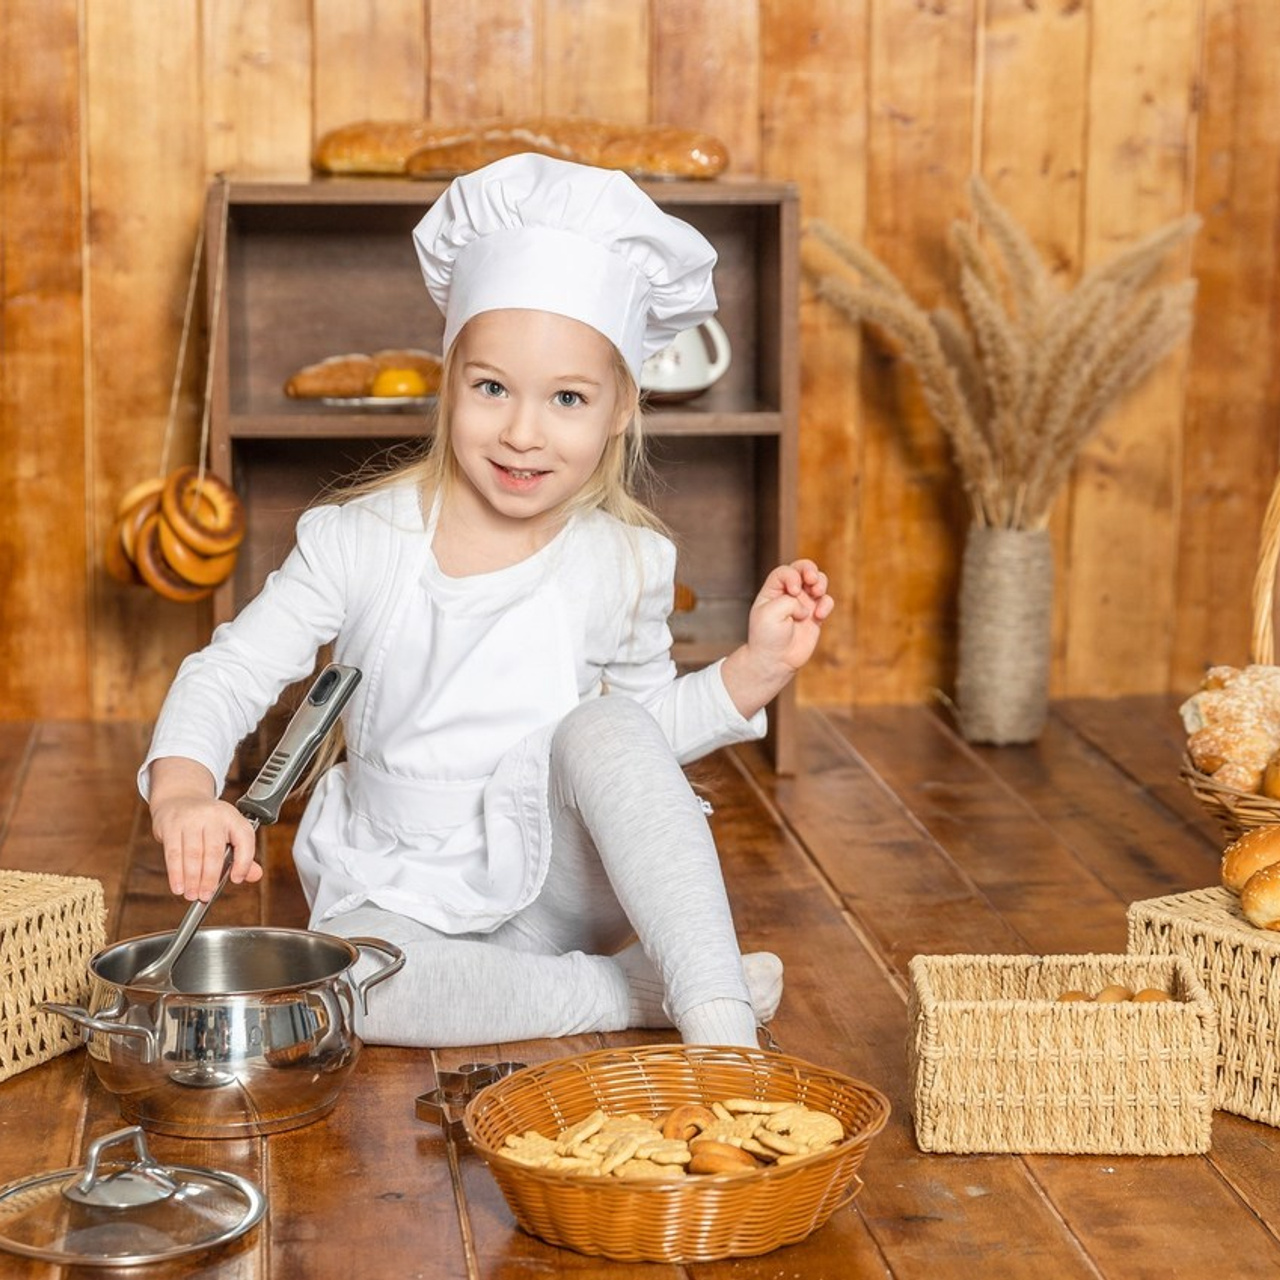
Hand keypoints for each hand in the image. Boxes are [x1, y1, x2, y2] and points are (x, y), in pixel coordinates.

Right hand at [149, 758, 261, 900]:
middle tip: (206, 895)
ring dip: (192, 879)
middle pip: (214, 850)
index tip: (237, 879)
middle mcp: (214, 816)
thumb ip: (243, 855)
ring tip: (192, 895)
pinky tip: (178, 886)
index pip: (244, 839)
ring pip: (193, 853)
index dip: (243, 862)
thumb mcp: (229, 831)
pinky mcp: (171, 825)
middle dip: (210, 877)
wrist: (181, 798)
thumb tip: (255, 875)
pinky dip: (176, 873)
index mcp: (233, 817)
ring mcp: (191, 819)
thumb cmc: (209, 822)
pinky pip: (174, 853)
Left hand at [720, 560, 833, 718]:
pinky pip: (826, 602)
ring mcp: (803, 604)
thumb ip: (789, 602)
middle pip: (803, 569)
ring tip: (817, 593)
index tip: (792, 592)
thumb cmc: (766, 637)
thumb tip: (807, 607)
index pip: (786, 571)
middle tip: (811, 580)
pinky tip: (818, 615)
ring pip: (818, 582)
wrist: (774, 661)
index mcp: (773, 590)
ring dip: (821, 583)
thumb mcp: (770, 614)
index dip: (792, 576)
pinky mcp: (815, 616)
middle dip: (810, 569)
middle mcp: (788, 594)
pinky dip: (826, 604)